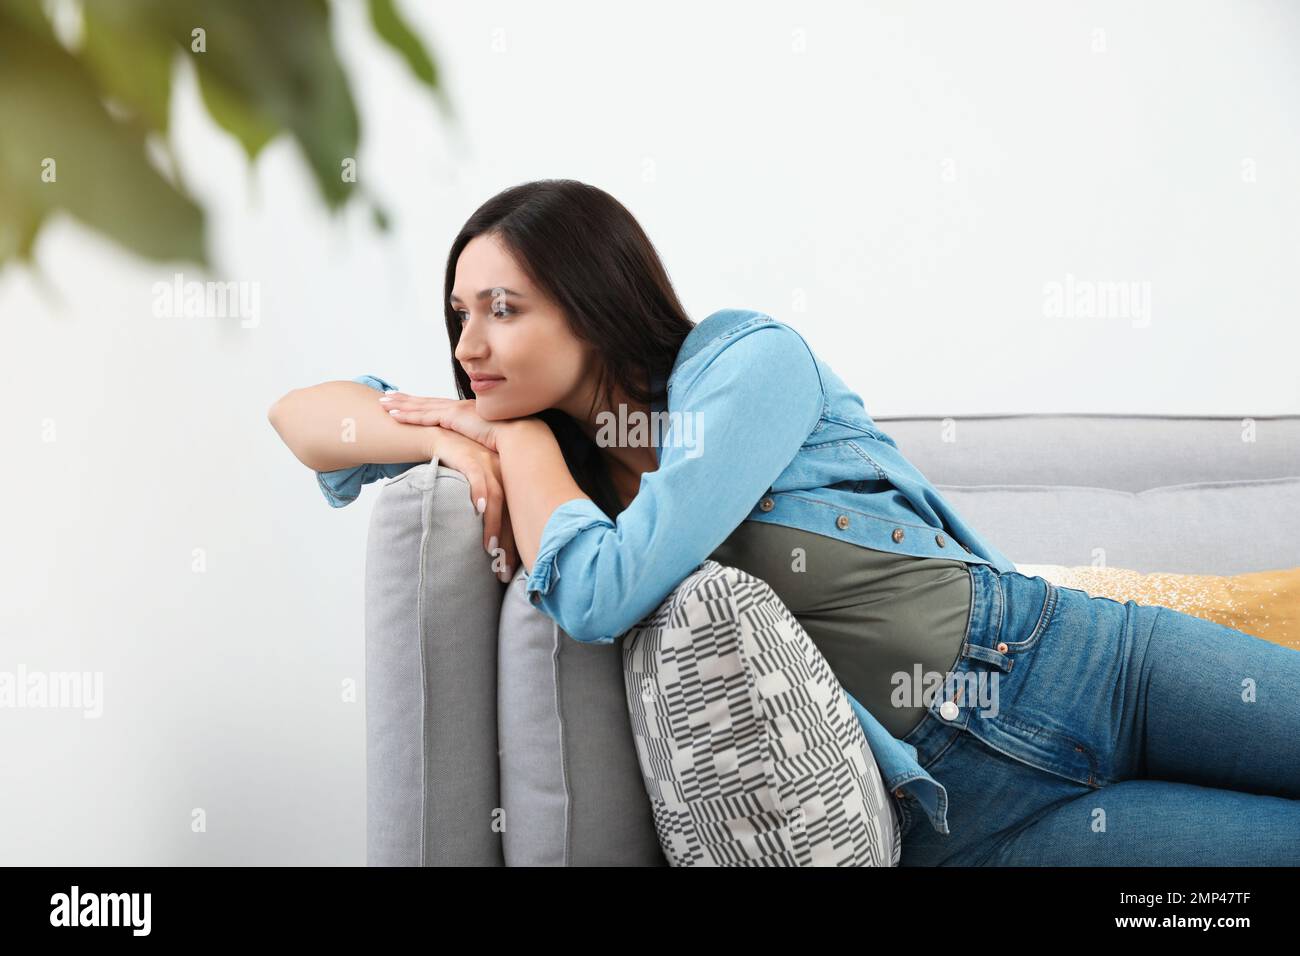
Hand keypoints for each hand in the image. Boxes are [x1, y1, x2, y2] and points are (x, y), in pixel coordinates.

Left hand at [380, 393, 504, 451]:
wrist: (521, 436)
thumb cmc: (512, 443)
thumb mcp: (492, 441)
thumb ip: (480, 445)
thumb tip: (478, 456)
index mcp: (468, 412)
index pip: (439, 407)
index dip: (422, 404)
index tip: (408, 402)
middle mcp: (459, 407)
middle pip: (426, 403)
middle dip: (406, 400)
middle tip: (387, 397)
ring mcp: (455, 410)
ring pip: (421, 407)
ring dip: (400, 405)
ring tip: (383, 403)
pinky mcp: (453, 417)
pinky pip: (424, 417)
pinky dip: (407, 415)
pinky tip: (393, 416)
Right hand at [422, 426, 518, 583]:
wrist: (426, 436)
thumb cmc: (449, 469)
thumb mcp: (472, 491)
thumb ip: (484, 515)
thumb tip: (490, 553)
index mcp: (510, 480)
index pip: (519, 518)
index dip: (516, 546)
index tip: (511, 573)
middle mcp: (504, 469)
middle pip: (514, 511)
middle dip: (509, 544)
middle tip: (504, 573)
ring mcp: (486, 460)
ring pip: (498, 497)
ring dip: (494, 526)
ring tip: (491, 552)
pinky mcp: (467, 453)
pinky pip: (477, 475)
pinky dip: (479, 494)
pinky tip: (479, 512)